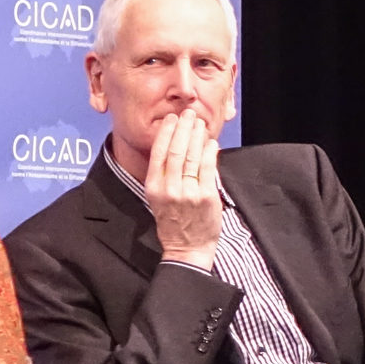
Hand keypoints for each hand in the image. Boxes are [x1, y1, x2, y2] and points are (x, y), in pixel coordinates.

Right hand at [145, 109, 221, 269]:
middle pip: (176, 149)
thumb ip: (164, 175)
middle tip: (189, 114)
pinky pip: (207, 168)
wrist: (187, 249)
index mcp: (153, 187)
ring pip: (192, 156)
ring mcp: (188, 192)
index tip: (172, 118)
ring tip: (200, 123)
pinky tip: (210, 142)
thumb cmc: (174, 223)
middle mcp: (169, 188)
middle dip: (183, 128)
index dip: (166, 132)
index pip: (159, 152)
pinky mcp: (205, 196)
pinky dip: (209, 152)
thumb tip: (173, 147)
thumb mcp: (159, 198)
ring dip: (197, 135)